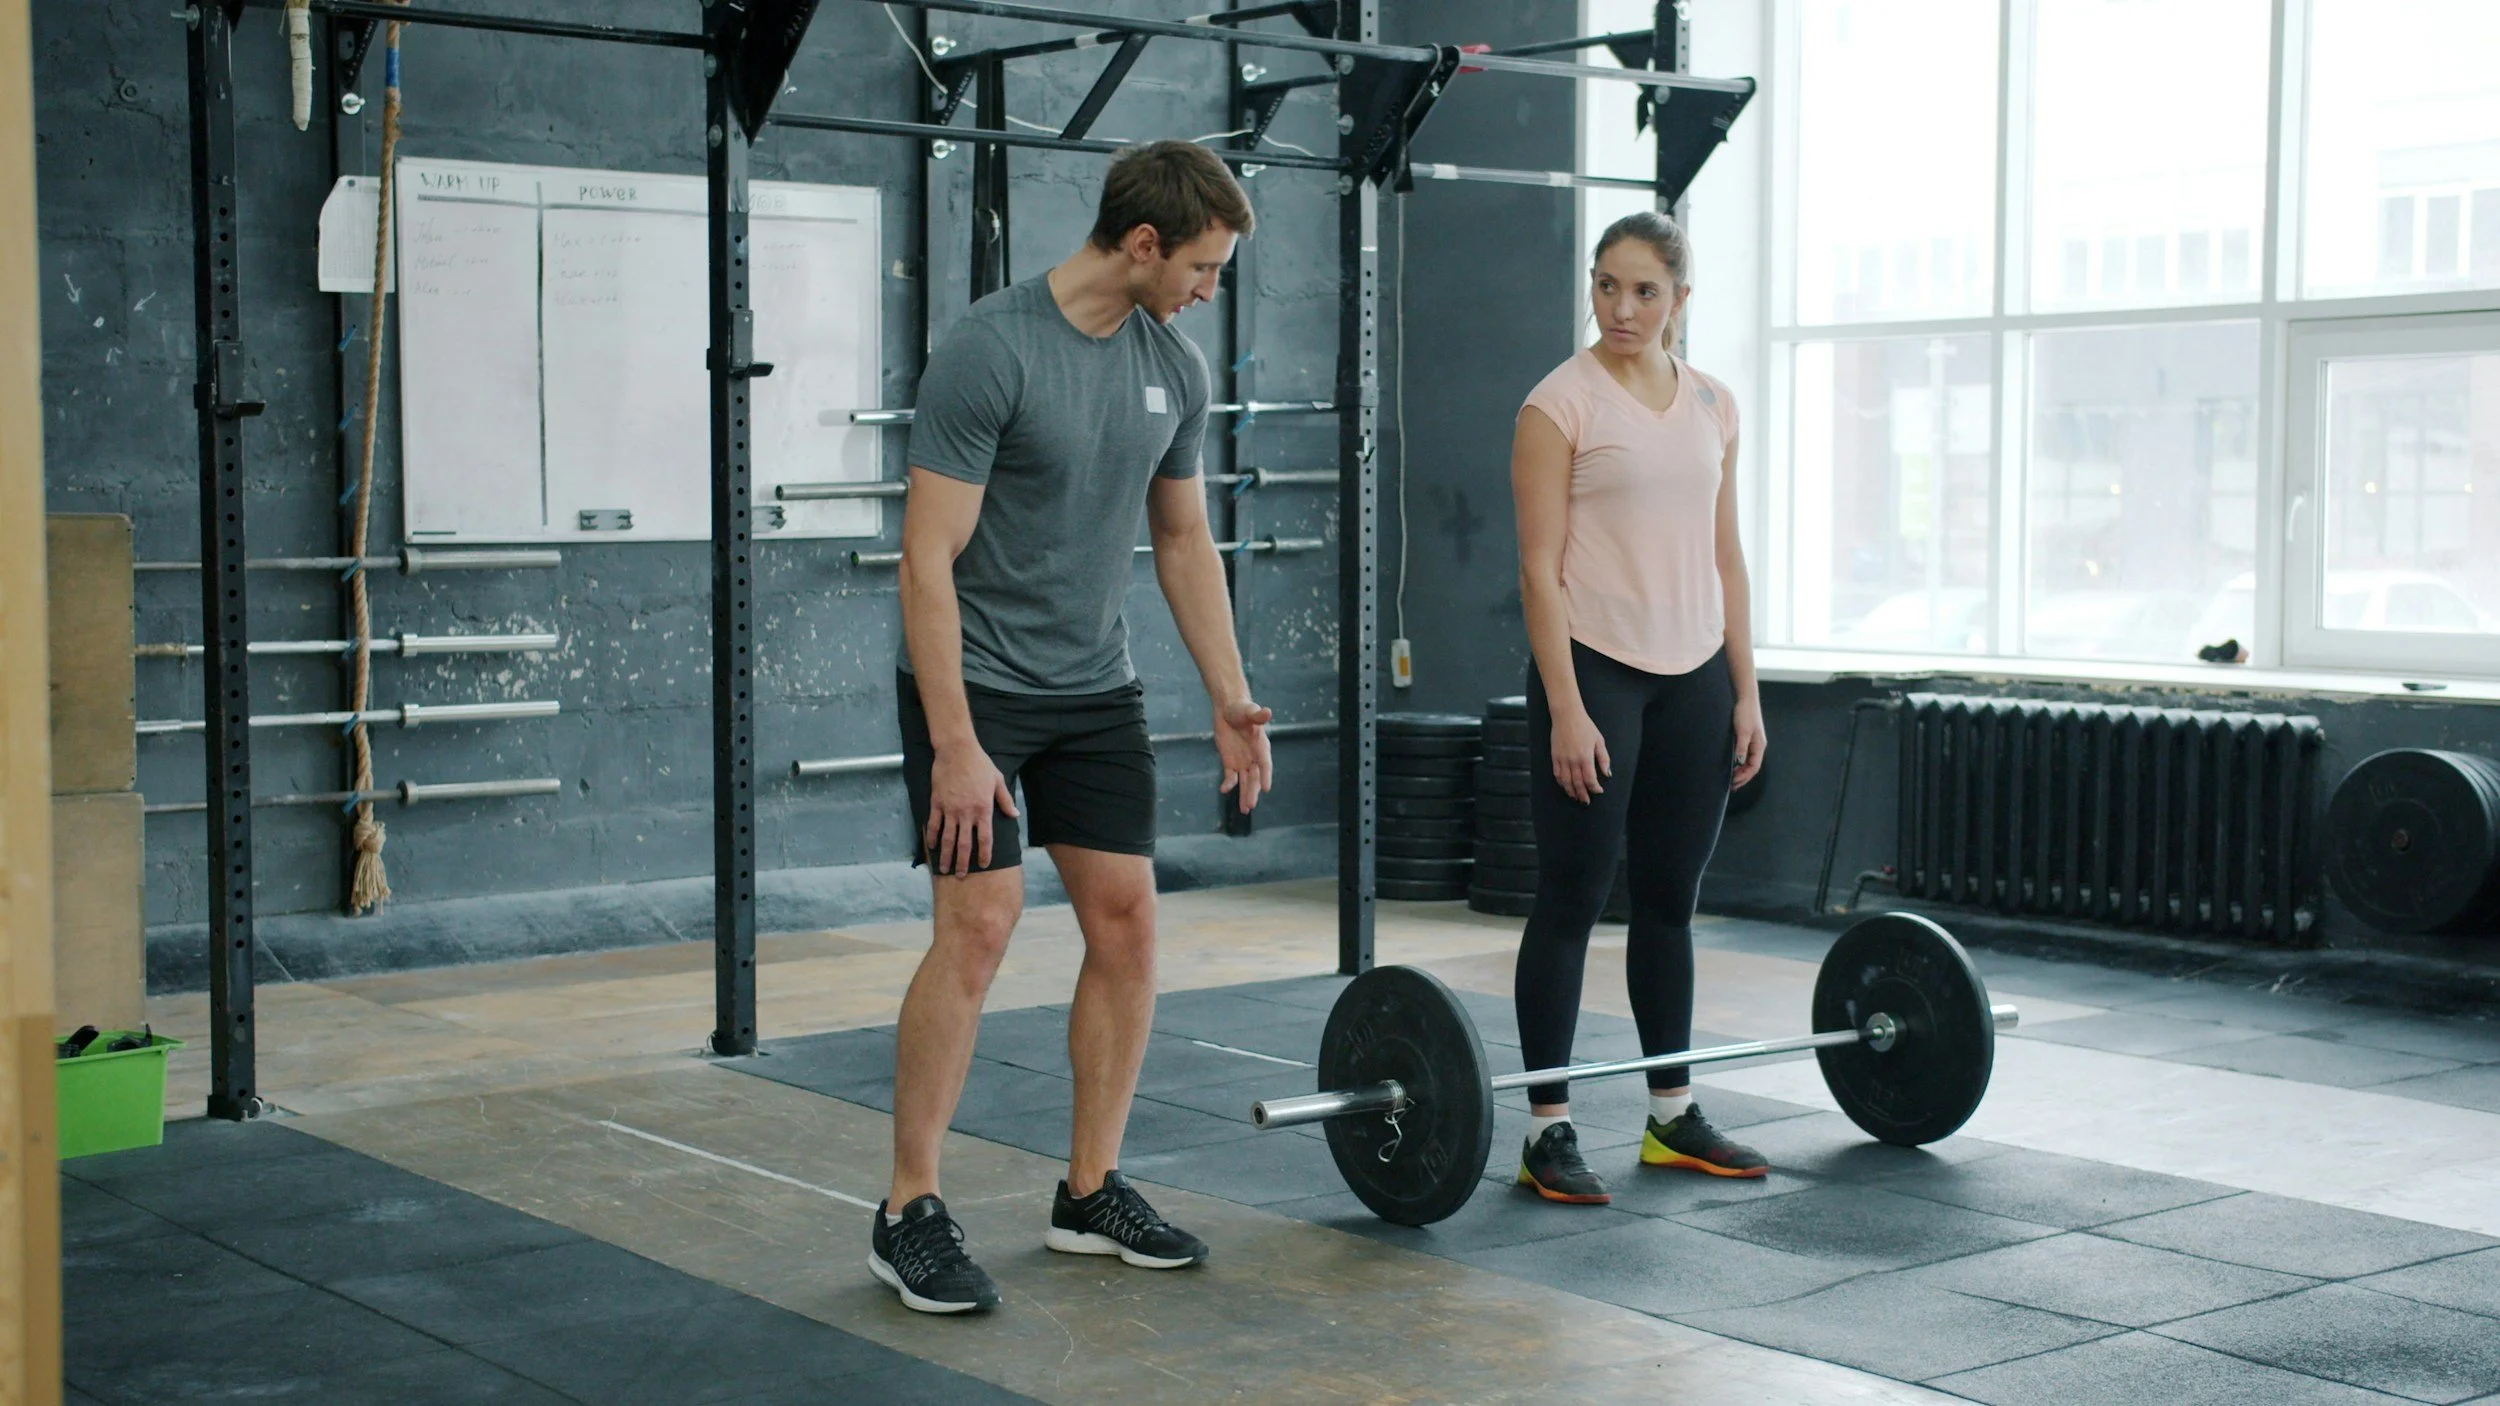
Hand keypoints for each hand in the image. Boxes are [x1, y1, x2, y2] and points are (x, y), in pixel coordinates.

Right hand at [927, 740, 1016, 874]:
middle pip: (965, 843)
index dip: (985, 853)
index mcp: (983, 809)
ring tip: (944, 868)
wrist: (957, 750)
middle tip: (961, 876)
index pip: (985, 838)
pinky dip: (931, 837)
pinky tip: (931, 847)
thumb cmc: (980, 764)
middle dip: (963, 862)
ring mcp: (950, 809)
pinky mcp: (937, 803)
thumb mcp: (997, 780)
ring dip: (946, 855)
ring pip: (947, 838)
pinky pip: (933, 824)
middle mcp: (966, 813)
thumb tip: (1014, 815)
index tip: (984, 865)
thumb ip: (1004, 800)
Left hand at [1214, 696, 1273, 812]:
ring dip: (1244, 794)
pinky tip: (1223, 790)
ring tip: (1245, 810)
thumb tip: (1267, 712)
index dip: (1266, 776)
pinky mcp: (1230, 762)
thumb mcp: (1249, 710)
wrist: (1229, 709)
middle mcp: (1254, 757)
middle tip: (1250, 806)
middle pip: (1255, 778)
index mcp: (1261, 746)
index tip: (1266, 788)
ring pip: (1244, 781)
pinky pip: (1230, 776)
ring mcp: (1242, 761)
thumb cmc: (1241, 708)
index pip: (1265, 764)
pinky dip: (1228, 784)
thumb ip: (1257, 715)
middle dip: (1253, 792)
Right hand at [1549, 708, 1609, 804]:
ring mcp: (1562, 759)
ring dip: (1571, 791)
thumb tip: (1607, 773)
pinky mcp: (1555, 757)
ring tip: (1576, 797)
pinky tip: (1565, 786)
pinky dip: (1561, 782)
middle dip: (1583, 794)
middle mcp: (1573, 761)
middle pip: (1577, 783)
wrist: (1567, 716)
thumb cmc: (1585, 726)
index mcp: (1586, 757)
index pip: (1590, 779)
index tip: (1598, 790)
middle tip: (1586, 801)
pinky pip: (1557, 774)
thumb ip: (1604, 758)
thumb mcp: (1599, 740)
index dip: (1594, 788)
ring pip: (1566, 781)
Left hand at [1731, 696, 1767, 790]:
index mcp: (1759, 746)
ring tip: (1731, 778)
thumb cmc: (1745, 713)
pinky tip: (1732, 764)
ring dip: (1741, 771)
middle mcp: (1757, 746)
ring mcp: (1753, 742)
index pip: (1754, 767)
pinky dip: (1739, 762)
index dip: (1745, 777)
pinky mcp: (1747, 737)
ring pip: (1748, 761)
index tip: (1734, 783)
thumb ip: (1742, 747)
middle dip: (1743, 777)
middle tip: (1732, 786)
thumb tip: (1739, 763)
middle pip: (1752, 766)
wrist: (1745, 698)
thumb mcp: (1743, 732)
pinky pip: (1744, 754)